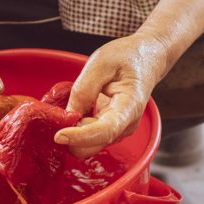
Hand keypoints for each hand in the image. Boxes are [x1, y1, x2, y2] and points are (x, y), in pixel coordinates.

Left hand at [54, 33, 167, 157]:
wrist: (145, 59)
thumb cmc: (127, 57)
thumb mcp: (101, 63)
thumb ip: (84, 89)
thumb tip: (69, 116)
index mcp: (129, 107)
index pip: (105, 131)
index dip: (80, 136)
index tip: (59, 135)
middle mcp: (126, 125)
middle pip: (94, 145)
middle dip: (72, 135)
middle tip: (57, 113)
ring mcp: (118, 129)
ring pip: (88, 144)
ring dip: (73, 131)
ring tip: (71, 104)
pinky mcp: (110, 129)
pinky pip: (88, 137)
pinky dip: (76, 128)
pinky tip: (76, 108)